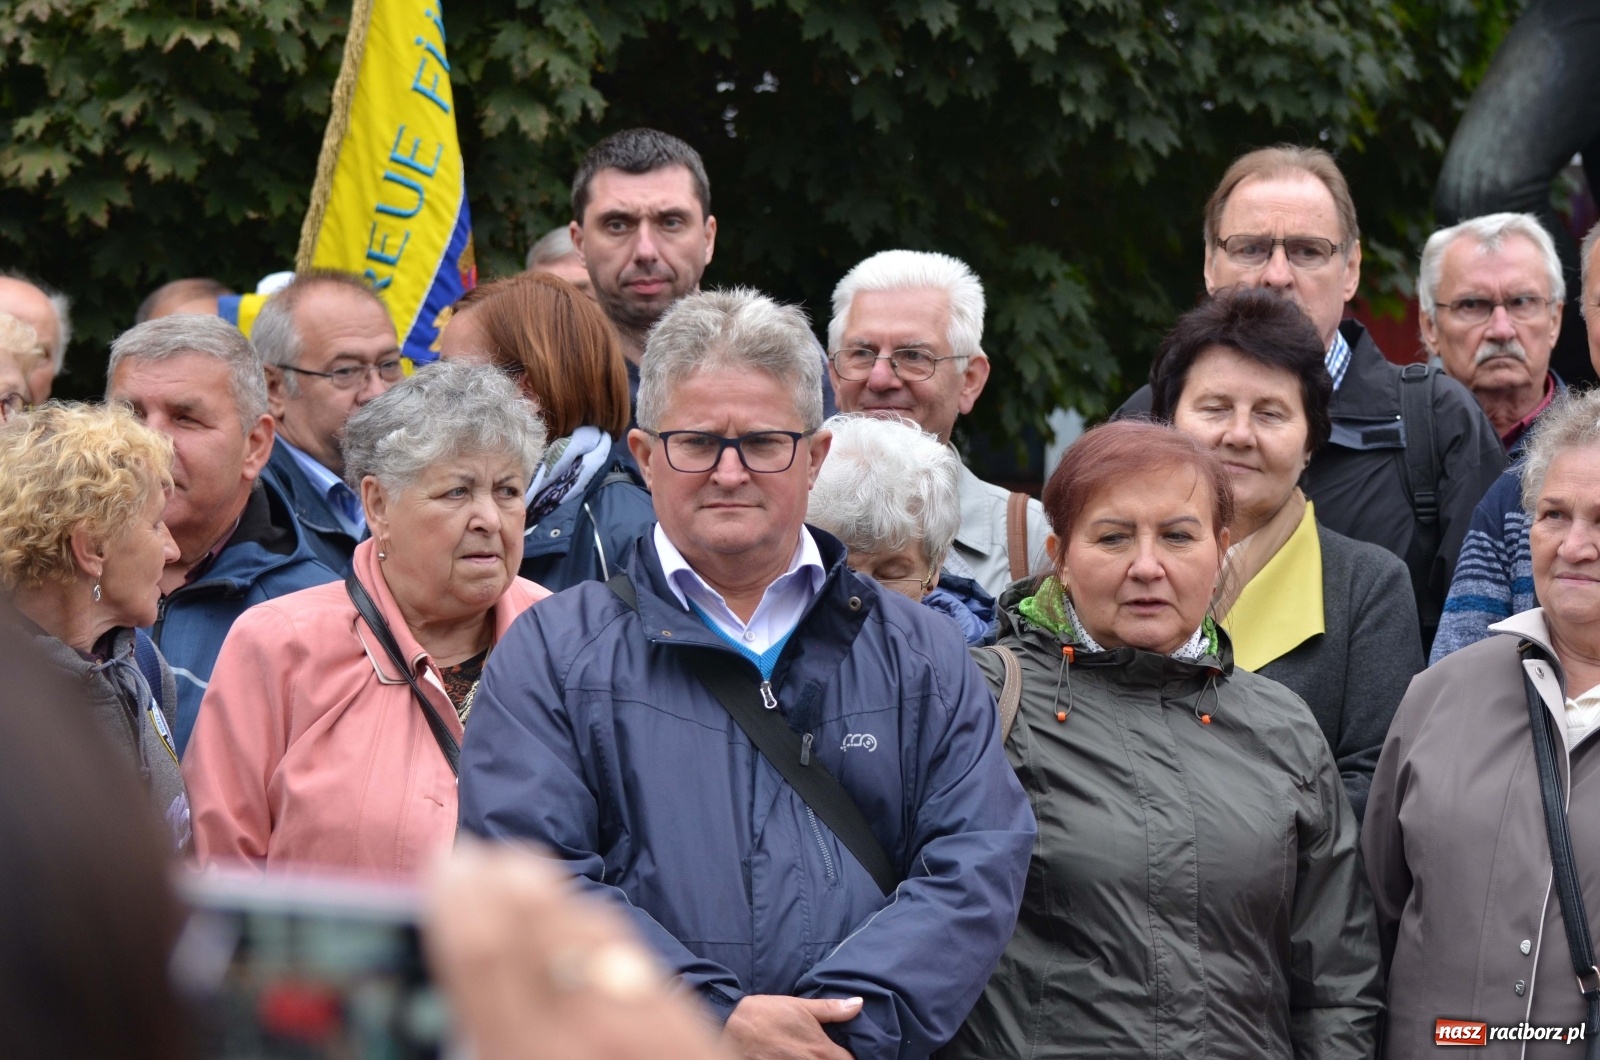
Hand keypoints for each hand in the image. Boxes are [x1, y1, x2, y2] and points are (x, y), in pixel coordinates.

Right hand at [425, 838, 733, 1059]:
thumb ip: (492, 1039)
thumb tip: (461, 1013)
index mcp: (532, 1059)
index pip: (487, 956)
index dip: (461, 902)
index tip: (444, 867)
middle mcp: (589, 1033)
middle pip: (538, 927)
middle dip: (500, 884)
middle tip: (472, 859)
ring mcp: (643, 1022)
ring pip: (588, 932)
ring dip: (546, 895)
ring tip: (513, 872)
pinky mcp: (682, 1023)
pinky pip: (630, 954)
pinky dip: (591, 925)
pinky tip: (572, 915)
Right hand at [724, 994, 862, 1059]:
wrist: (735, 1026)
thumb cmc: (769, 1013)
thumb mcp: (801, 1006)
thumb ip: (832, 1009)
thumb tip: (858, 1004)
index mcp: (821, 1050)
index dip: (852, 1057)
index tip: (848, 1051)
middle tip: (832, 1051)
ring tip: (810, 1053)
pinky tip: (797, 1057)